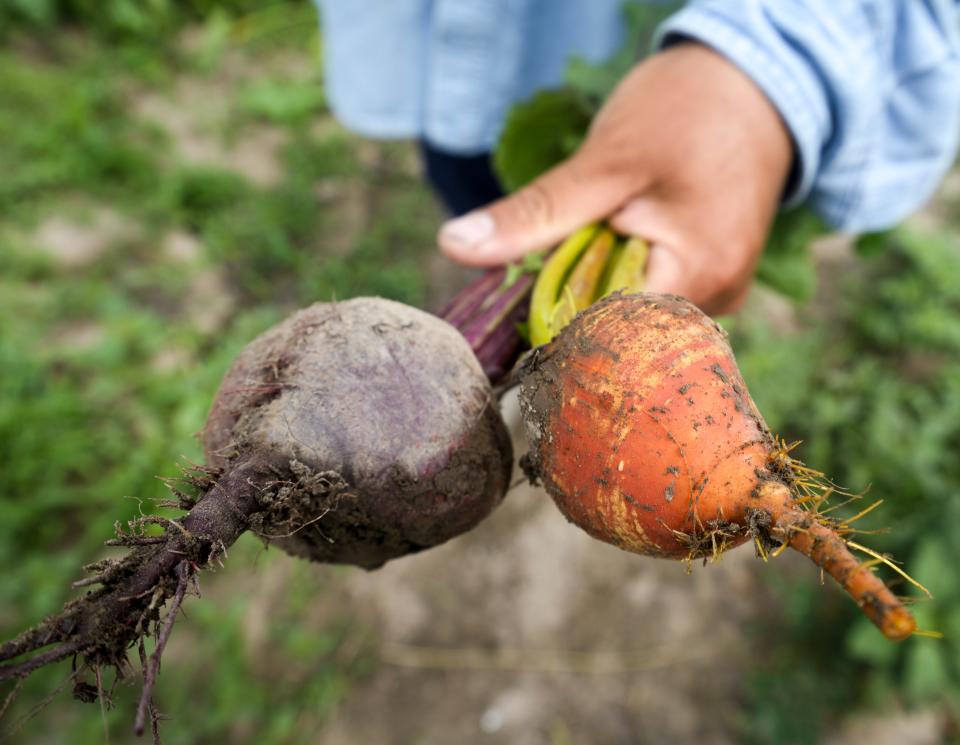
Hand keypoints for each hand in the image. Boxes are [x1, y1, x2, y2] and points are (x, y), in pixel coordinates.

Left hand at [437, 43, 793, 314]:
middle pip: (624, 336)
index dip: (558, 334)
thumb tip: (453, 247)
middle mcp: (718, 298)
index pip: (614, 338)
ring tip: (580, 251)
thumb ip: (534, 214)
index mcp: (700, 274)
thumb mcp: (603, 161)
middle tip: (535, 276)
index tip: (512, 319)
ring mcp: (719, 291)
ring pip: (636, 318)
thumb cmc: (684, 110)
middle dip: (573, 313)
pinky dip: (620, 281)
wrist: (756, 84)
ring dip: (595, 295)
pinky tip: (607, 252)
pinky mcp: (711, 277)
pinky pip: (654, 297)